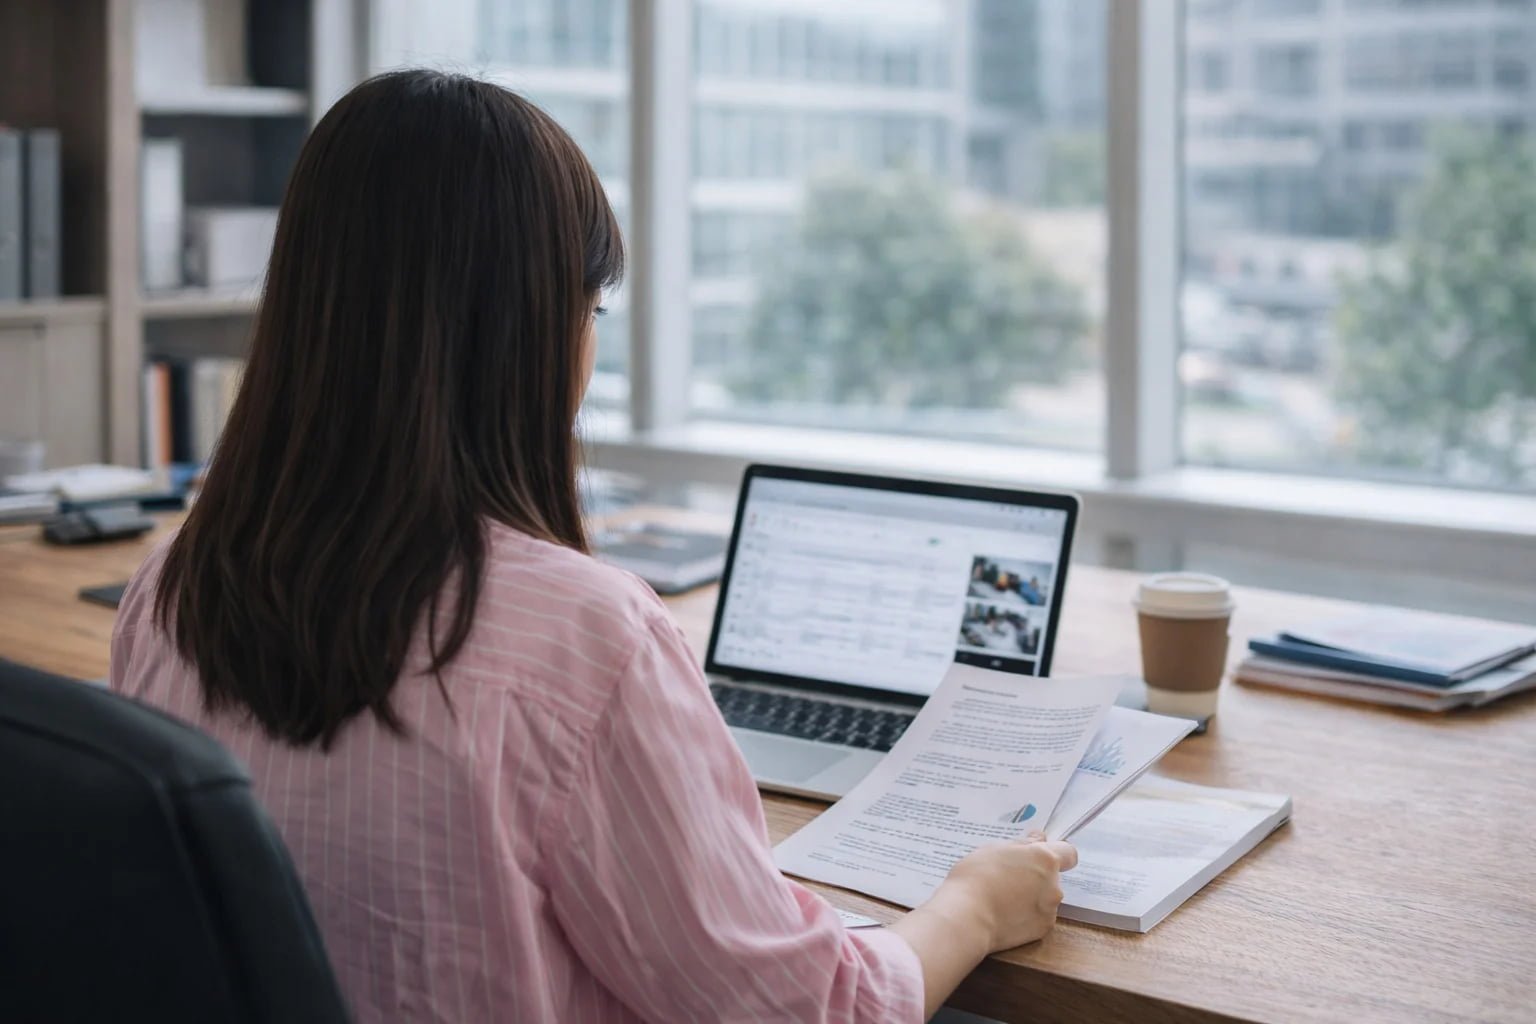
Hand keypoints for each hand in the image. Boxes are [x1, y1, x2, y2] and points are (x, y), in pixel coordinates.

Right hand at [925, 833, 1077, 951]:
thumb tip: (1038, 839)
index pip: (1068, 853)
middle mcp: (1054, 884)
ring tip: (1002, 899)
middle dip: (1036, 876)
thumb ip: (1022, 844)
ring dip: (1031, 896)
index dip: (1055, 853)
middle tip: (1008, 878)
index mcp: (1044, 859)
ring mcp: (1050, 909)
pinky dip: (1026, 915)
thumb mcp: (993, 849)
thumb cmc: (976, 877)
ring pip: (1045, 898)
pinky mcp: (1042, 929)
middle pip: (1052, 877)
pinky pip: (1038, 917)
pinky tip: (1005, 915)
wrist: (967, 916)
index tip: (1038, 856)